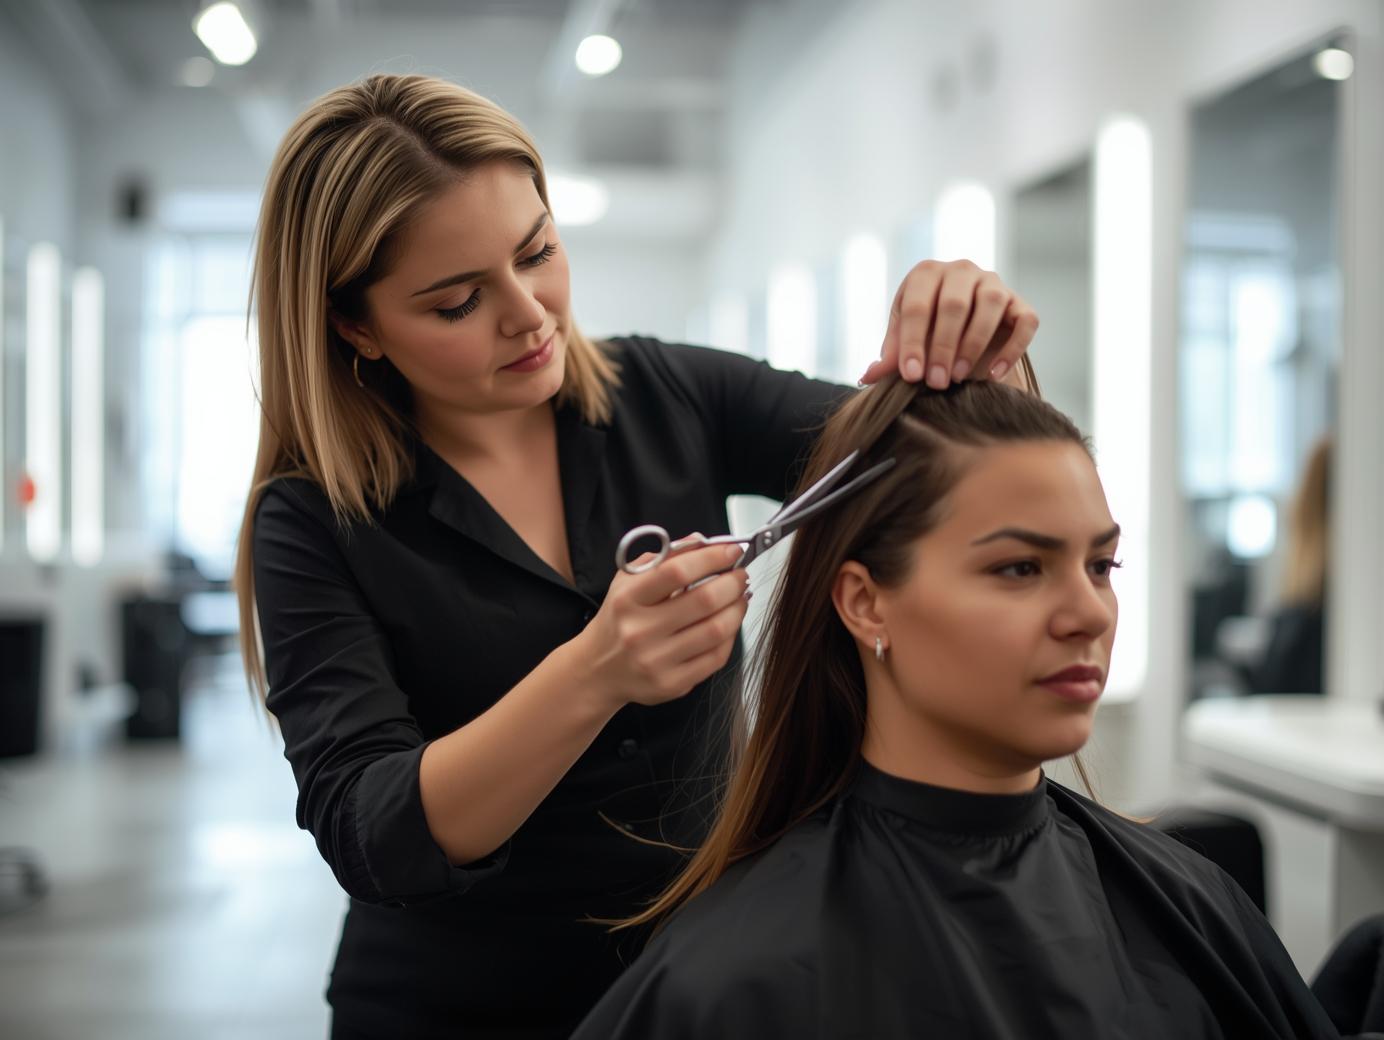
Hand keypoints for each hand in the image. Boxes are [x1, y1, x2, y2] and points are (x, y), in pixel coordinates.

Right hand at [577, 541, 748, 709]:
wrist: (598, 670)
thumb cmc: (619, 618)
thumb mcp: (628, 581)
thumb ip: (665, 558)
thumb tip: (703, 542)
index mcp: (628, 598)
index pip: (677, 571)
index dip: (712, 558)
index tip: (732, 551)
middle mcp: (640, 630)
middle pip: (703, 601)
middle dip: (732, 583)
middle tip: (741, 576)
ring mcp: (656, 660)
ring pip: (716, 630)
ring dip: (737, 609)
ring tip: (741, 597)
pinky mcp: (672, 683)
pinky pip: (716, 657)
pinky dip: (730, 636)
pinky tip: (729, 624)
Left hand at [859, 259, 1038, 388]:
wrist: (963, 330)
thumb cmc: (926, 333)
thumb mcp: (906, 342)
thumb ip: (891, 358)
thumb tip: (868, 376)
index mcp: (926, 274)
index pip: (917, 306)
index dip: (912, 342)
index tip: (911, 375)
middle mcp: (961, 270)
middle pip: (954, 305)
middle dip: (943, 347)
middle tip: (936, 382)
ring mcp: (993, 283)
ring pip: (990, 305)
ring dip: (974, 344)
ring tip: (958, 376)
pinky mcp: (1020, 303)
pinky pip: (1025, 321)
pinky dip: (1012, 349)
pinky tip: (994, 375)